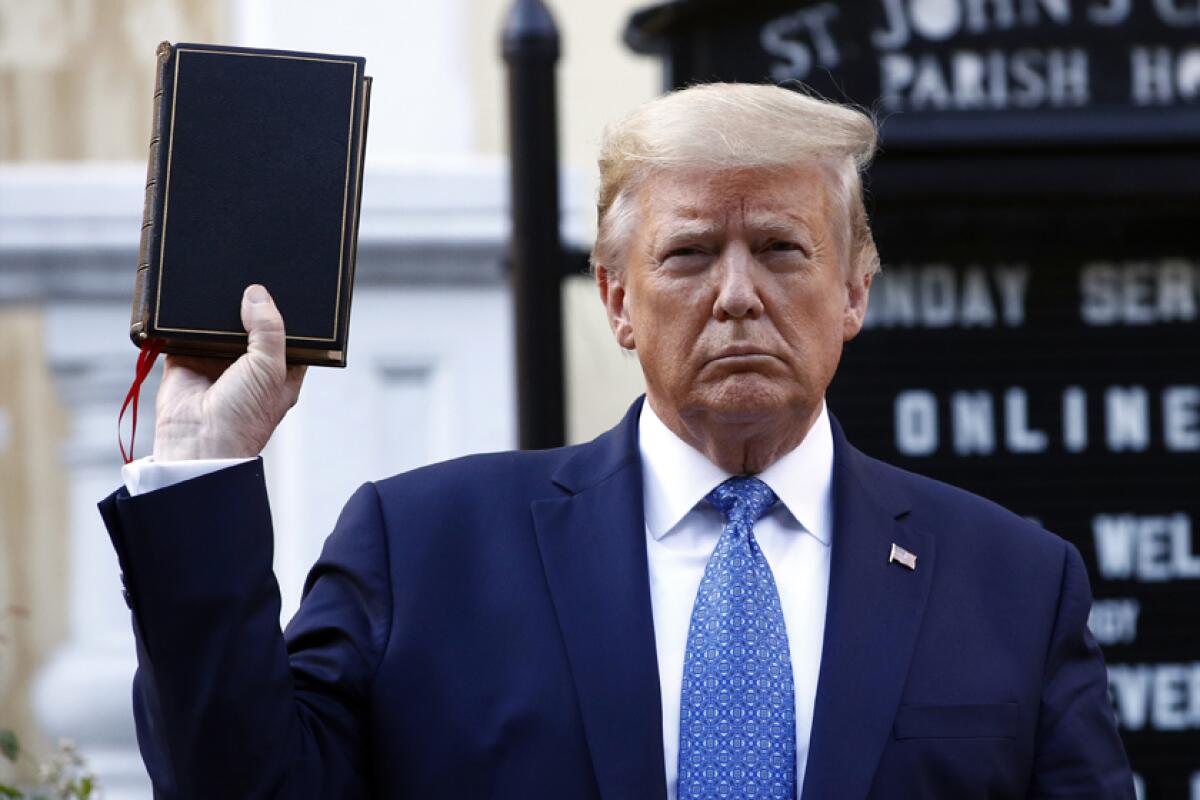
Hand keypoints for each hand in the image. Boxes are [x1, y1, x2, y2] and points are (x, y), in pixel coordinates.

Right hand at [153, 284, 306, 460]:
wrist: (198, 442)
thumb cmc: (244, 416)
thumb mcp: (270, 368)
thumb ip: (269, 329)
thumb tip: (257, 294)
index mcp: (280, 369)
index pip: (289, 333)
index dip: (289, 312)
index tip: (289, 285)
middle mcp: (250, 364)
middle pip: (253, 323)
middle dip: (251, 304)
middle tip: (251, 273)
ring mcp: (217, 360)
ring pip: (220, 323)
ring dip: (219, 306)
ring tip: (223, 276)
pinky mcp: (186, 357)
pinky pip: (186, 329)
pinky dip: (188, 315)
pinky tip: (194, 294)